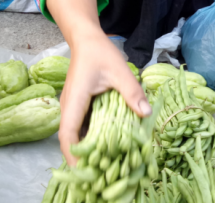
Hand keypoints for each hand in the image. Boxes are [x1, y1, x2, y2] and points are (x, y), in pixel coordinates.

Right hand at [59, 32, 150, 165]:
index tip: (84, 170)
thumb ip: (132, 92)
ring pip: (76, 134)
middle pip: (71, 139)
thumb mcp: (120, 71)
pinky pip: (83, 126)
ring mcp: (73, 107)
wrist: (87, 40)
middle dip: (83, 157)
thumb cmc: (100, 53)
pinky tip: (107, 144)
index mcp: (75, 101)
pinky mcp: (79, 107)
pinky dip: (92, 137)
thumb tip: (146, 113)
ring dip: (88, 148)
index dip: (74, 154)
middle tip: (100, 173)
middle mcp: (69, 107)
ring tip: (105, 163)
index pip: (68, 134)